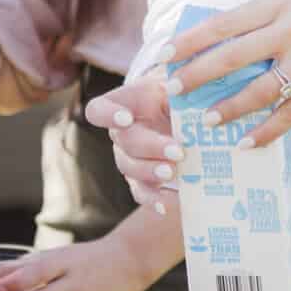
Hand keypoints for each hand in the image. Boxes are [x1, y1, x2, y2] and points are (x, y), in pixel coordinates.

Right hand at [82, 70, 182, 212]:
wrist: (187, 114)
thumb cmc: (180, 94)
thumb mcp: (179, 84)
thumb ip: (179, 90)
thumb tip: (192, 97)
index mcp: (125, 104)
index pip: (98, 110)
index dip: (107, 115)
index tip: (126, 119)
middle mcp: (121, 133)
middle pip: (124, 142)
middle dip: (151, 148)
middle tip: (178, 152)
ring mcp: (129, 158)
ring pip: (130, 168)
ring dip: (152, 172)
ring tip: (174, 173)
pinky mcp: (142, 180)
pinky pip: (141, 192)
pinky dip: (153, 200)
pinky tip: (167, 206)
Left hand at [166, 0, 290, 147]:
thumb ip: (263, 22)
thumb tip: (217, 43)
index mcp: (279, 4)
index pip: (224, 23)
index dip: (191, 40)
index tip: (165, 54)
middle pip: (234, 55)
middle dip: (199, 74)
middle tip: (173, 90)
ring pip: (261, 89)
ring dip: (230, 108)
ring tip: (206, 122)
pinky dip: (268, 130)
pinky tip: (247, 143)